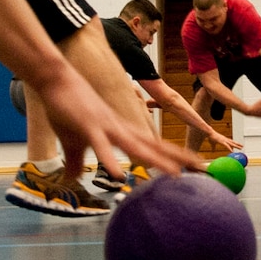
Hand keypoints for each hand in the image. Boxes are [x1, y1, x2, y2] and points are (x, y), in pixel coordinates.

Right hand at [25, 63, 197, 175]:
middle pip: (155, 147)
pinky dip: (110, 160)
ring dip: (156, 161)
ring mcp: (107, 128)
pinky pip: (100, 147)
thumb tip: (72, 179)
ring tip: (177, 175)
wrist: (56, 81)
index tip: (197, 167)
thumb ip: (76, 162)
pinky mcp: (88, 127)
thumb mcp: (72, 143)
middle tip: (204, 170)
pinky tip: (119, 175)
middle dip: (180, 159)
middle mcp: (121, 131)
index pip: (155, 147)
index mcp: (122, 134)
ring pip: (136, 147)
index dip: (177, 157)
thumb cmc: (67, 110)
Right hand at [208, 127, 238, 151]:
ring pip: (232, 144)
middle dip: (238, 144)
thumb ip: (213, 148)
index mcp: (224, 139)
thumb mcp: (212, 144)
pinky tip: (232, 151)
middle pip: (233, 142)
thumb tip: (212, 151)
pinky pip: (226, 146)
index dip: (235, 143)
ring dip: (236, 146)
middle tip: (242, 146)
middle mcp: (225, 139)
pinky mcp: (222, 142)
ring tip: (241, 148)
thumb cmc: (211, 137)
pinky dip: (229, 148)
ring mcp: (224, 140)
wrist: (209, 133)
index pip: (231, 142)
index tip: (238, 145)